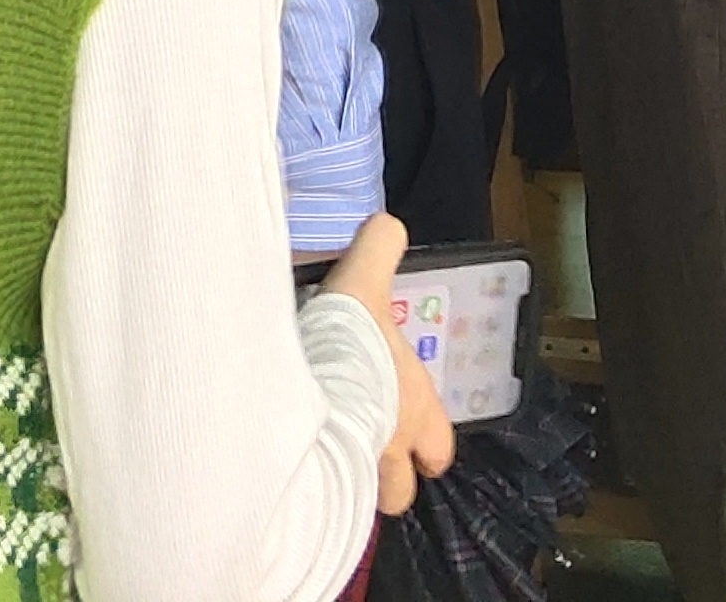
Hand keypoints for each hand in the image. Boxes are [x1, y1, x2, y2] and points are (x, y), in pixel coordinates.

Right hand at [323, 213, 458, 515]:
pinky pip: (315, 501)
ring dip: (345, 482)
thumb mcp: (366, 282)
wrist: (308, 386)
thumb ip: (379, 250)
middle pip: (401, 489)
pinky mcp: (314, 490)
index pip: (440, 449)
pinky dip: (305, 488)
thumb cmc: (349, 342)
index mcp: (416, 407)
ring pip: (359, 498)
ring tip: (319, 461)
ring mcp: (356, 475)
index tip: (413, 442)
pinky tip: (286, 470)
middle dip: (386, 475)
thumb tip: (388, 225)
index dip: (428, 447)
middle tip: (361, 449)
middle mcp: (393, 449)